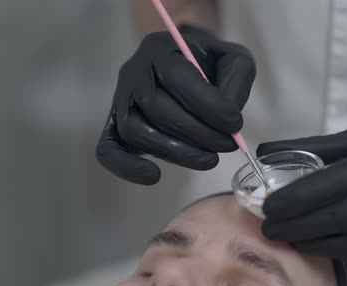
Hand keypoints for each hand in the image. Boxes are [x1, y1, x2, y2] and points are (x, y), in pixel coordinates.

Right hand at [96, 26, 255, 184]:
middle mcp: (134, 71)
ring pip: (135, 131)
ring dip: (176, 152)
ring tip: (209, 159)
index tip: (235, 124)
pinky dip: (127, 167)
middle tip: (226, 145)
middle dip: (198, 133)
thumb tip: (228, 117)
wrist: (188, 67)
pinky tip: (154, 176)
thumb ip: (237, 81)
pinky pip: (109, 150)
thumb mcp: (234, 60)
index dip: (209, 105)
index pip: (177, 77)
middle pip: (156, 107)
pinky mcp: (115, 126)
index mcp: (161, 48)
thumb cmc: (211, 66)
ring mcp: (121, 100)